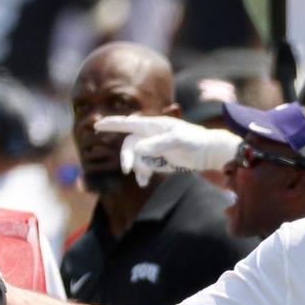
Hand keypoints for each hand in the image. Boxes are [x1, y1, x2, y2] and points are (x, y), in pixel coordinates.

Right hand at [94, 116, 240, 183]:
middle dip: (126, 157)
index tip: (96, 126)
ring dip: (136, 168)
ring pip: (136, 158)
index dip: (111, 124)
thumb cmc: (195, 140)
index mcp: (152, 125)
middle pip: (129, 145)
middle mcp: (150, 136)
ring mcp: (153, 149)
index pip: (128, 123)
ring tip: (143, 178)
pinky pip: (144, 168)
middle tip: (128, 169)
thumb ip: (158, 144)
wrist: (208, 153)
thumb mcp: (178, 140)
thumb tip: (138, 149)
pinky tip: (144, 181)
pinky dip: (142, 174)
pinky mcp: (158, 162)